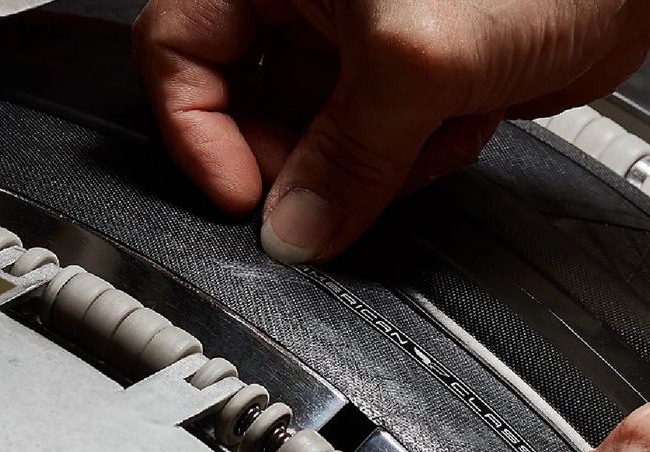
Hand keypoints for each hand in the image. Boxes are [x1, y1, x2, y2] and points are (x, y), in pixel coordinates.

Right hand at [133, 0, 649, 262]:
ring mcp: (360, 45)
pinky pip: (381, 151)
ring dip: (384, 157)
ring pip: (325, 142)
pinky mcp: (409, 82)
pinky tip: (470, 115)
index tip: (246, 197)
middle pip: (256, 110)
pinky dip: (422, 153)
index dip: (201, 130)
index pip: (179, 49)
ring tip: (440, 119)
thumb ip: (348, 156)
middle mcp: (310, 2)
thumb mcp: (417, 63)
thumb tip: (295, 231)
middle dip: (316, 154)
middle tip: (358, 174)